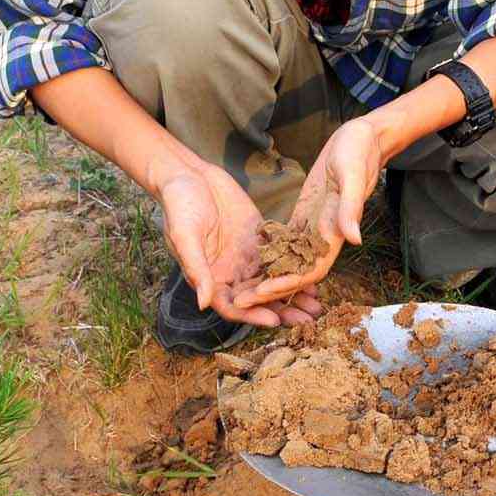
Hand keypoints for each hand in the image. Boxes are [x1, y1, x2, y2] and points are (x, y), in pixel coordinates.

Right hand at [158, 166, 321, 328]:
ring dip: (293, 292)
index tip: (275, 321)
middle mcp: (230, 271)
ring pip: (273, 280)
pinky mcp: (258, 236)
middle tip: (308, 320)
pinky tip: (314, 268)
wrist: (189, 174)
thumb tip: (204, 304)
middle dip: (282, 310)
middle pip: (258, 298)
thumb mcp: (184, 236)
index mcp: (210, 278)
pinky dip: (296, 264)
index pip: (233, 306)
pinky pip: (279, 254)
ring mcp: (246, 255)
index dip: (253, 315)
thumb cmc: (179, 205)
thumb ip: (197, 269)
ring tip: (316, 304)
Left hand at [233, 117, 385, 309]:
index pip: (310, 270)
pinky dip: (270, 254)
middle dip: (270, 289)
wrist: (364, 138)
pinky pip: (286, 242)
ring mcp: (314, 226)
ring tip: (241, 289)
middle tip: (240, 301)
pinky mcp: (306, 214)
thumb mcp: (354, 176)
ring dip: (267, 277)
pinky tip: (250, 262)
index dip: (287, 284)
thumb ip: (351, 208)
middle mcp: (323, 235)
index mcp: (335, 231)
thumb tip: (355, 240)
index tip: (262, 294)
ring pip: (289, 261)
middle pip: (295, 273)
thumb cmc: (360, 153)